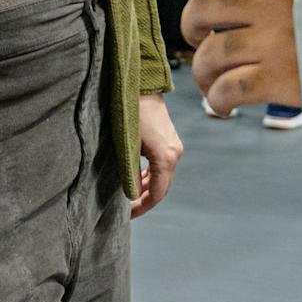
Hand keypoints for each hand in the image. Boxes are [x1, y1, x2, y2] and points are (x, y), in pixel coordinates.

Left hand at [133, 94, 182, 217]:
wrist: (141, 86)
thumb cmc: (131, 114)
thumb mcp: (127, 147)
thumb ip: (129, 172)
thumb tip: (130, 194)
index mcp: (166, 158)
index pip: (157, 193)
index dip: (143, 206)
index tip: (127, 215)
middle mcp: (175, 153)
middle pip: (162, 187)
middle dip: (145, 200)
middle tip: (126, 210)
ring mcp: (174, 146)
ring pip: (162, 177)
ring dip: (146, 188)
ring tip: (128, 197)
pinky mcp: (169, 141)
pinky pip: (161, 166)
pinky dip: (150, 176)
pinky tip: (136, 179)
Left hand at [183, 0, 299, 117]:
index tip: (208, 1)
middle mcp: (273, 6)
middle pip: (201, 10)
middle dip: (191, 29)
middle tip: (200, 41)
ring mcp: (275, 43)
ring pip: (210, 54)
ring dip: (203, 73)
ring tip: (212, 83)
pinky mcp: (280, 80)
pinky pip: (229, 89)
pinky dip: (219, 99)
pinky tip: (226, 105)